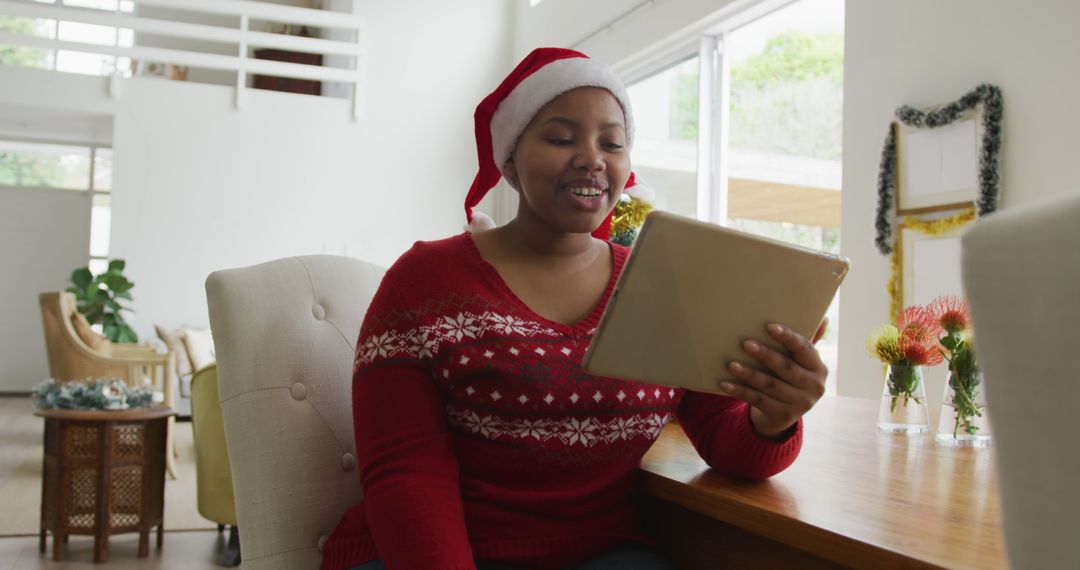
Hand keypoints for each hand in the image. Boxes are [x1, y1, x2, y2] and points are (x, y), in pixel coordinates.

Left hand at [719, 318, 828, 438]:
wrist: (783, 413)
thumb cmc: (788, 377)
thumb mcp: (799, 362)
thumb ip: (803, 343)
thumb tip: (824, 319)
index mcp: (818, 368)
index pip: (804, 349)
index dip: (788, 338)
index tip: (769, 327)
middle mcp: (814, 387)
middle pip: (786, 368)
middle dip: (766, 355)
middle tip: (746, 344)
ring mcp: (800, 404)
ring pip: (770, 385)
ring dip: (749, 374)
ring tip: (732, 364)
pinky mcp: (783, 416)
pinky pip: (758, 400)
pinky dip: (741, 391)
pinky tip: (725, 383)